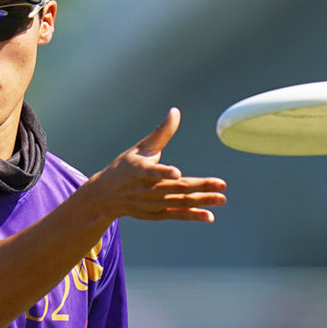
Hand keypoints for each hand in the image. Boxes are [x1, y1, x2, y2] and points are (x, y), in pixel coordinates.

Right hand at [84, 109, 227, 223]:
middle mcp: (144, 190)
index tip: (177, 173)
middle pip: (175, 189)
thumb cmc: (125, 167)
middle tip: (222, 185)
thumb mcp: (140, 148)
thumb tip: (175, 111)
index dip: (163, 173)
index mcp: (138, 171)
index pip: (151, 172)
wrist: (104, 196)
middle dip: (199, 187)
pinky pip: (176, 216)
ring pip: (178, 203)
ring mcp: (150, 205)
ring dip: (201, 202)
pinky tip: (209, 216)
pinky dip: (192, 216)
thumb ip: (161, 132)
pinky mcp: (154, 215)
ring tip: (222, 199)